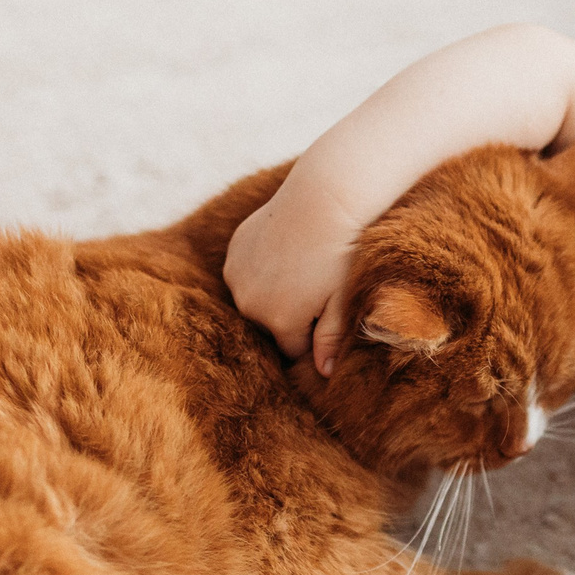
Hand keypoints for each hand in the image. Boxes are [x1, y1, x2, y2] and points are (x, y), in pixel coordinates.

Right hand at [224, 183, 362, 374]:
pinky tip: (283, 253)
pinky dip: (260, 271)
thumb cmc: (340, 254)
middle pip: (271, 326)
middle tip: (315, 288)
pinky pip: (246, 275)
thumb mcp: (341, 300)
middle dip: (290, 317)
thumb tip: (325, 373)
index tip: (325, 312)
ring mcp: (236, 278)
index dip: (311, 336)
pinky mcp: (233, 253)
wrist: (323, 200)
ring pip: (256, 301)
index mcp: (280, 323)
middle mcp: (250, 305)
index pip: (292, 349)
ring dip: (272, 294)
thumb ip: (330, 339)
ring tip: (299, 269)